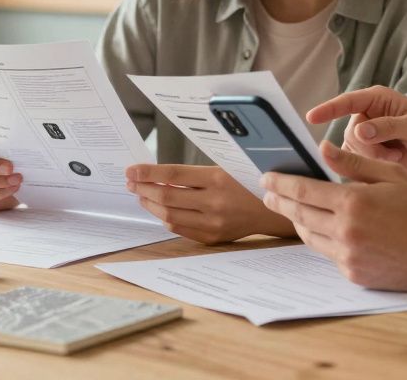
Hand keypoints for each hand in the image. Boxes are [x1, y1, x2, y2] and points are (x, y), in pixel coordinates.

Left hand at [125, 164, 295, 244]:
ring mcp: (214, 222)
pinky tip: (160, 209)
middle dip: (143, 188)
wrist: (275, 211)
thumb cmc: (248, 182)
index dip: (148, 172)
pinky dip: (166, 218)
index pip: (173, 174)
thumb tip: (158, 174)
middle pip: (167, 196)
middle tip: (131, 182)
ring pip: (170, 214)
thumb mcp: (226, 168)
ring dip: (150, 204)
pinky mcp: (213, 237)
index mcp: (218, 178)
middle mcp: (215, 202)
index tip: (131, 170)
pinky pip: (180, 228)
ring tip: (142, 195)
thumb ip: (195, 174)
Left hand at [261, 140, 406, 290]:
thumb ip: (353, 164)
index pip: (303, 191)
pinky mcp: (355, 275)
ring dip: (298, 222)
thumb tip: (322, 150)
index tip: (267, 177)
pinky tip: (324, 229)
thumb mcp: (392, 175)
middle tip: (268, 193)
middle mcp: (346, 232)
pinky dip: (323, 240)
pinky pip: (329, 254)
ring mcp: (350, 257)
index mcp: (354, 203)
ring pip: (310, 237)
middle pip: (299, 215)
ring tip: (292, 209)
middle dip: (280, 202)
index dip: (281, 183)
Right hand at [308, 85, 406, 177]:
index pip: (348, 101)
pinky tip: (392, 162)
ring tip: (397, 156)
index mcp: (378, 98)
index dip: (329, 109)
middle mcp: (368, 114)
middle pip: (349, 131)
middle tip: (394, 153)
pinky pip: (356, 160)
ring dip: (373, 157)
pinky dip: (372, 165)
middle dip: (369, 147)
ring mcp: (367, 134)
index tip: (311, 117)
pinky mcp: (368, 152)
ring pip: (351, 148)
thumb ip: (386, 127)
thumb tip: (359, 131)